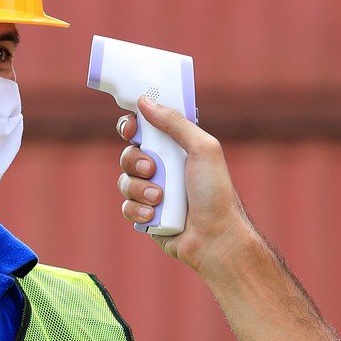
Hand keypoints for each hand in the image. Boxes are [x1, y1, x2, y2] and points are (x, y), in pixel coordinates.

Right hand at [117, 97, 252, 274]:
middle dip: (135, 160)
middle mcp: (163, 168)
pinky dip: (138, 210)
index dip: (132, 126)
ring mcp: (153, 192)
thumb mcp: (202, 149)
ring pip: (125, 181)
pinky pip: (126, 206)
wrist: (215, 238)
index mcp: (177, 148)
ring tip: (160, 199)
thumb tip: (145, 102)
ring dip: (140, 189)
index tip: (131, 128)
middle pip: (129, 153)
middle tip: (152, 169)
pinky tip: (154, 216)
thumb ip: (175, 123)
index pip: (146, 129)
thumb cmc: (215, 193)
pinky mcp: (146, 215)